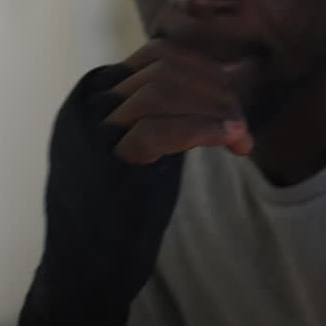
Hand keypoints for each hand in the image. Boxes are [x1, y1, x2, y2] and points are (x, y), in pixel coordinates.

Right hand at [18, 40, 254, 325]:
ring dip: (213, 108)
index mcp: (95, 96)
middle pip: (165, 71)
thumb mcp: (147, 145)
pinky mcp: (103, 164)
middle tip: (241, 125)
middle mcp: (88, 106)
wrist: (85, 268)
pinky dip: (203, 129)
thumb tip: (232, 72)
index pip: (157, 57)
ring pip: (161, 91)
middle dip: (215, 92)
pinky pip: (158, 130)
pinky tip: (229, 141)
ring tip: (239, 136)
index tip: (232, 102)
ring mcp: (90, 132)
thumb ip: (176, 111)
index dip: (204, 72)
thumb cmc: (121, 209)